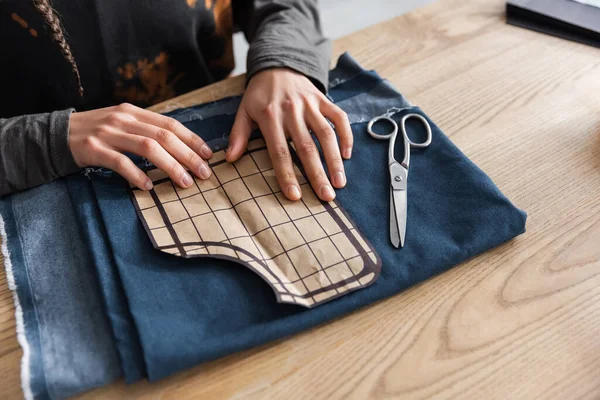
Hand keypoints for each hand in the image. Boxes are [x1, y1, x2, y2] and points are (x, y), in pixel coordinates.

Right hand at [69, 103, 212, 189]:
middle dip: (188, 155)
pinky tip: (148, 186)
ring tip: (184, 182)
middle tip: (204, 173)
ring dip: (170, 166)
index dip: (192, 139)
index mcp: (133, 112)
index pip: (170, 124)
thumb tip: (179, 148)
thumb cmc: (97, 133)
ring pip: (147, 147)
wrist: (56, 134)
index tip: (208, 154)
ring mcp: (108, 132)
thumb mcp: (122, 124)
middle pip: (163, 136)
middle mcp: (123, 118)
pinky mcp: (93, 148)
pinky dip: (136, 174)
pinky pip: (120, 162)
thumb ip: (146, 130)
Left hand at [226, 68, 351, 201]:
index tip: (295, 196)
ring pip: (326, 134)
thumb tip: (230, 159)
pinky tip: (347, 154)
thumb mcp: (244, 110)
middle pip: (307, 147)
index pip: (279, 151)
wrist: (277, 64)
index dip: (287, 175)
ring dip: (335, 160)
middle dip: (317, 174)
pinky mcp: (323, 99)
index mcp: (270, 116)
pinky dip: (345, 135)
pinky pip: (339, 117)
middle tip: (326, 197)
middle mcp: (292, 111)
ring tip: (340, 183)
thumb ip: (239, 134)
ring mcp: (310, 104)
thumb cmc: (260, 94)